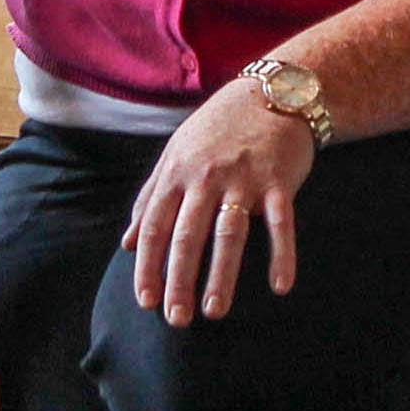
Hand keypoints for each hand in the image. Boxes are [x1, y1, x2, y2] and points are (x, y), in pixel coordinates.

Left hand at [121, 81, 315, 324]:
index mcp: (178, 172)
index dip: (147, 266)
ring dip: (221, 275)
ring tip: (215, 312)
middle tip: (176, 319)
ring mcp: (244, 178)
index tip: (145, 301)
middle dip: (179, 280)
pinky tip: (280, 286)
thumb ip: (151, 196)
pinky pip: (281, 224)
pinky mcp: (280, 181)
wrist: (273, 91)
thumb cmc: (219, 128)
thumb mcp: (177, 153)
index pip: (155, 227)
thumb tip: (127, 242)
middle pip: (187, 236)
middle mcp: (207, 177)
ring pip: (229, 234)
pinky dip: (281, 255)